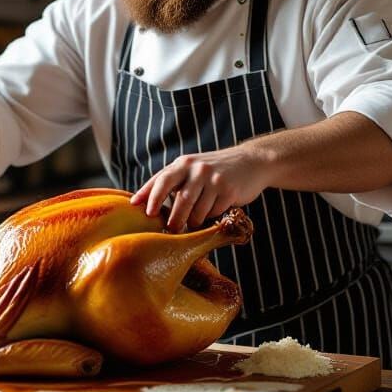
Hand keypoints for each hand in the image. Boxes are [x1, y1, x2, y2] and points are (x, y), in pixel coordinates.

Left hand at [130, 147, 268, 231]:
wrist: (251, 162)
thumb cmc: (213, 169)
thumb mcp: (190, 168)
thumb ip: (169, 181)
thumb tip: (139, 202)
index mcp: (183, 163)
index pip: (162, 180)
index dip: (150, 196)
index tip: (143, 211)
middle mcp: (198, 169)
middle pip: (181, 201)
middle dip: (174, 220)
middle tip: (171, 230)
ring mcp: (214, 179)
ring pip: (197, 212)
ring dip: (194, 221)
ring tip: (194, 221)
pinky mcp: (229, 190)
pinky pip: (213, 213)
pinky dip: (211, 216)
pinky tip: (214, 209)